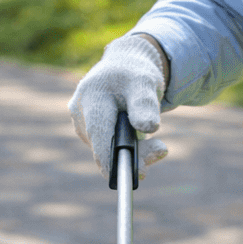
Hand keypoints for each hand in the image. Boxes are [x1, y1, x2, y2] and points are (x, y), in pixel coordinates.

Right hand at [68, 34, 168, 178]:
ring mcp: (81, 124)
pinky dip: (126, 151)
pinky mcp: (87, 132)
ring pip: (106, 151)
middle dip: (133, 156)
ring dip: (132, 154)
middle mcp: (80, 112)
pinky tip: (143, 142)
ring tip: (158, 146)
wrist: (124, 68)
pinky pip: (106, 149)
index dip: (111, 158)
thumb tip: (147, 127)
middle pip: (103, 146)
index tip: (131, 175)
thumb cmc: (135, 74)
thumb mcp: (145, 82)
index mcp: (91, 96)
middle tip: (162, 150)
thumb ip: (145, 103)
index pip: (98, 133)